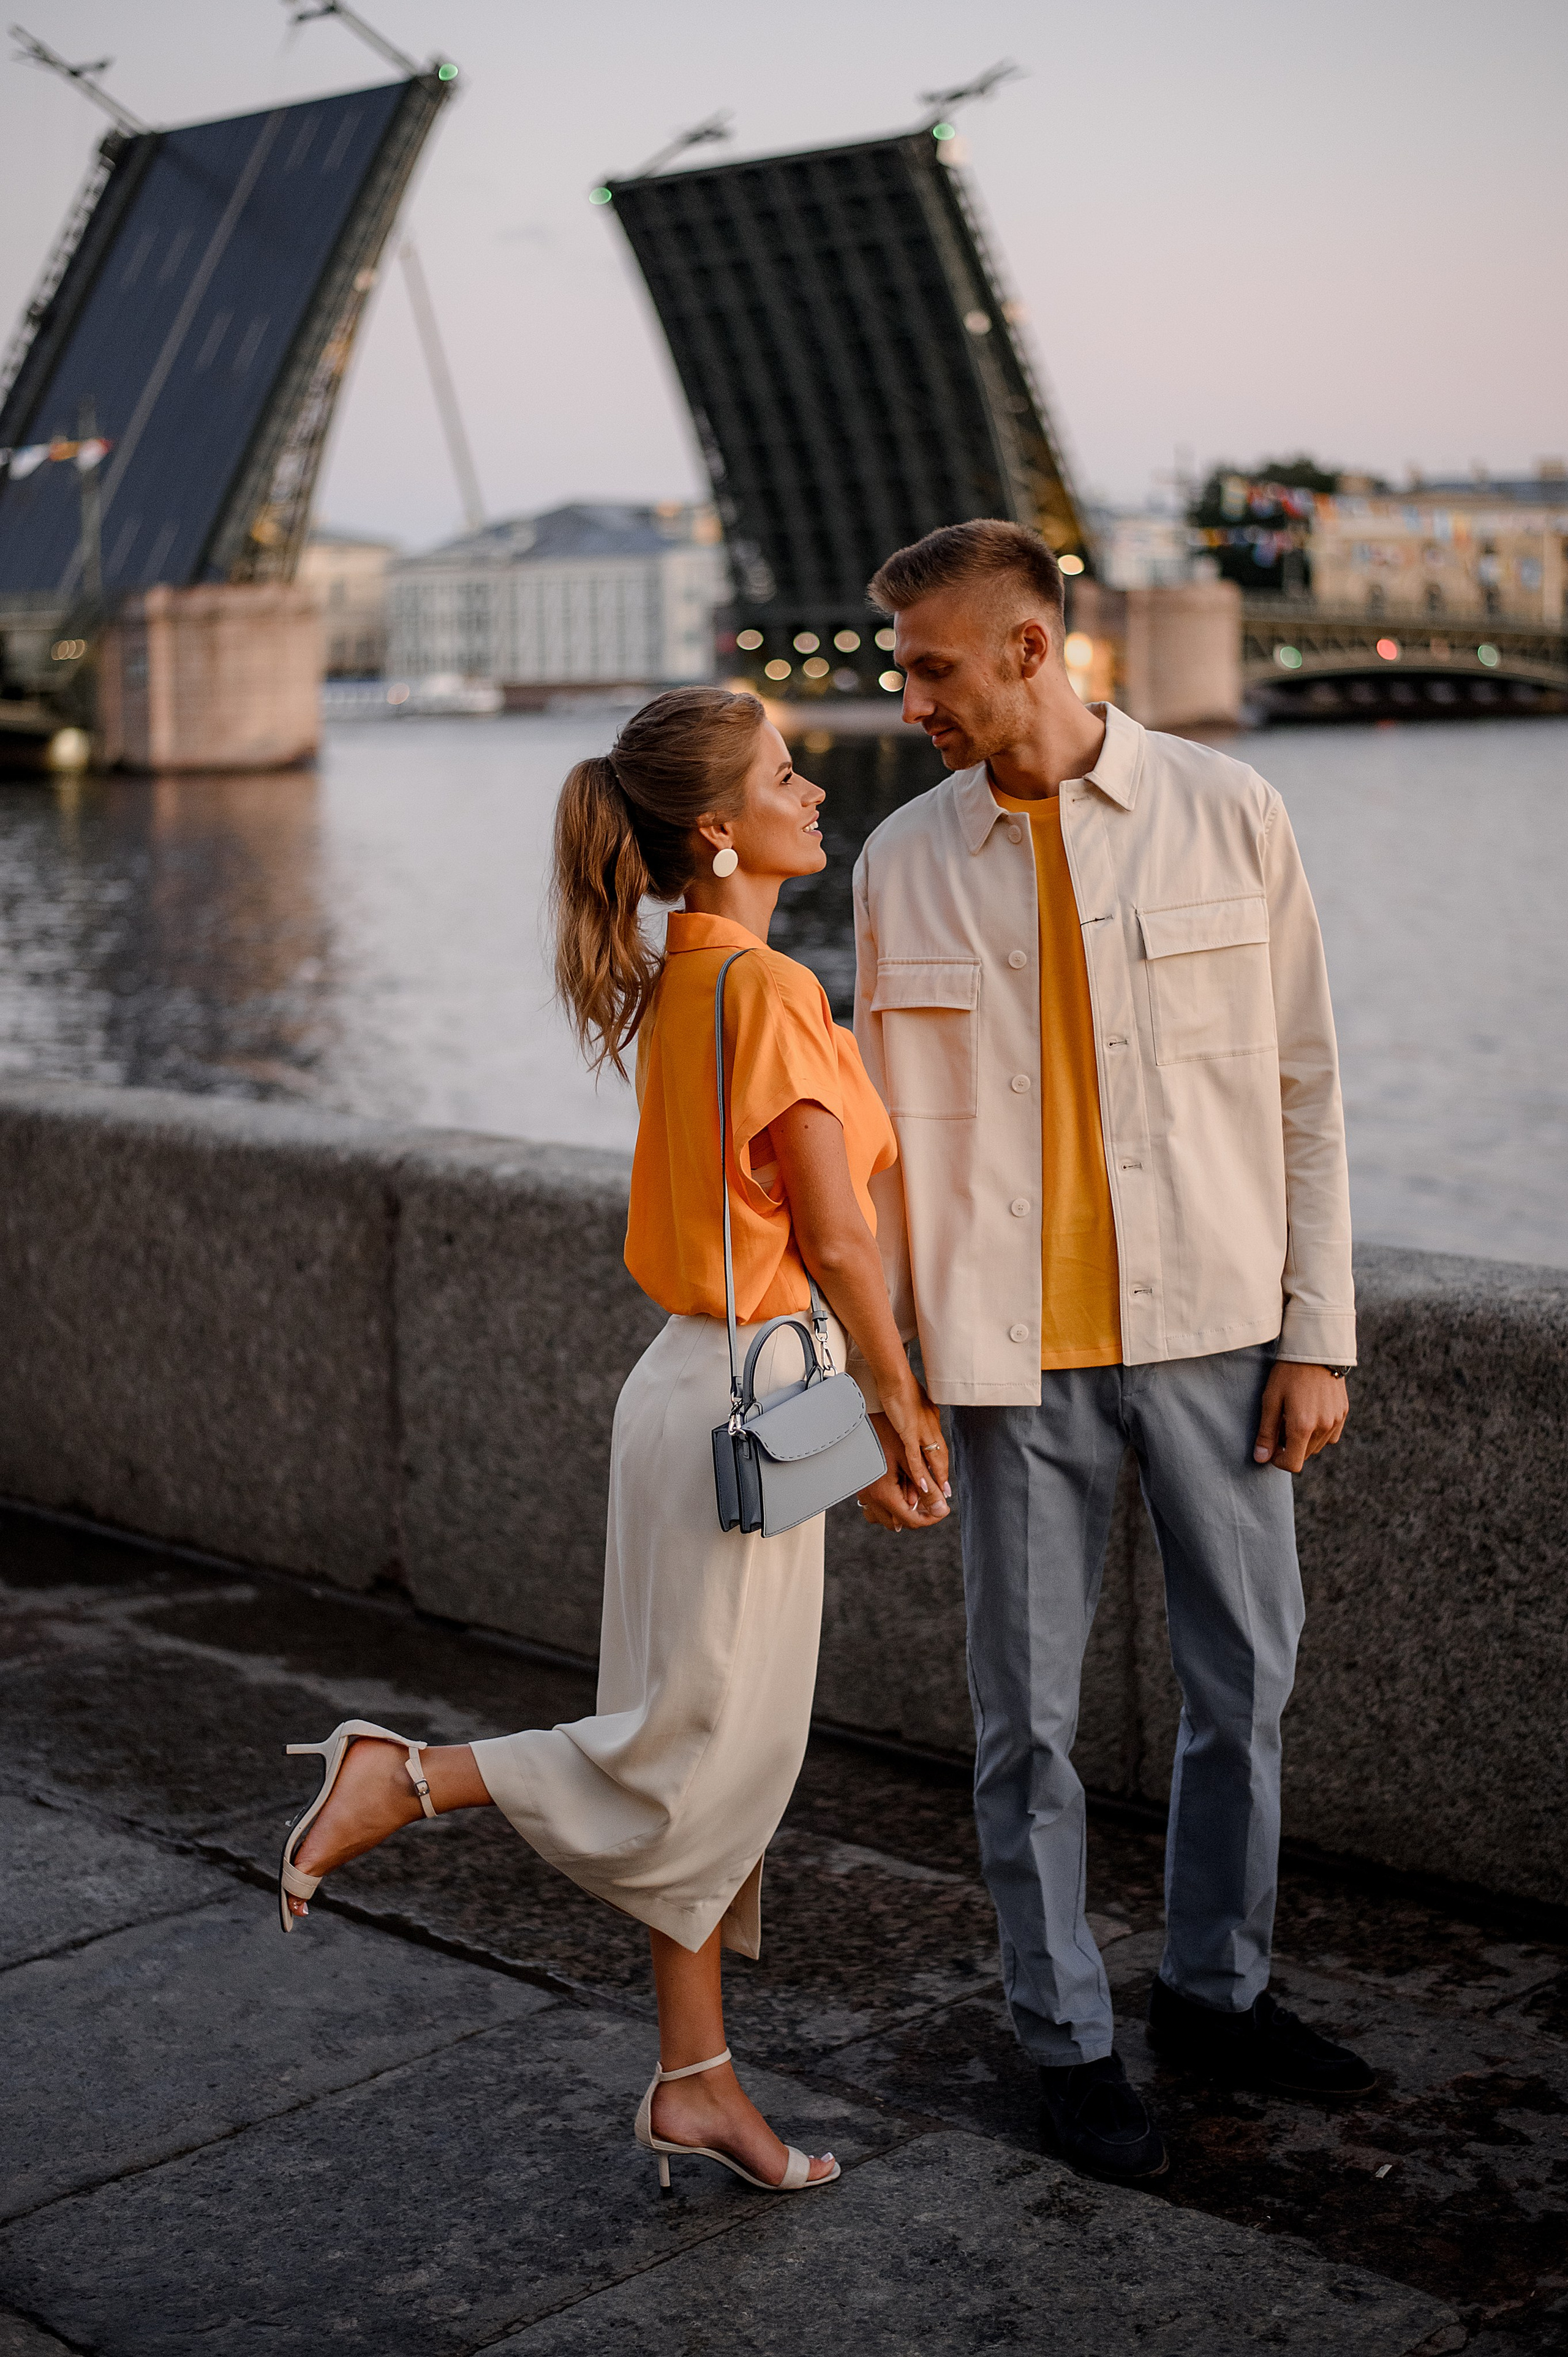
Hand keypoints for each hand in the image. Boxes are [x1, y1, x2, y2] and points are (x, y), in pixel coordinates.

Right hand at [857, 1395, 950, 1532]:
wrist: (864, 1414)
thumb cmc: (887, 1432)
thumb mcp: (911, 1461)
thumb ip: (927, 1488)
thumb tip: (941, 1508)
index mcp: (884, 1494)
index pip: (913, 1520)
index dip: (932, 1517)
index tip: (943, 1507)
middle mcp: (871, 1497)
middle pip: (898, 1523)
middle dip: (917, 1515)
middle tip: (931, 1501)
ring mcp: (863, 1491)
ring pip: (882, 1517)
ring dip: (900, 1512)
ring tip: (915, 1497)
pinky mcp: (861, 1484)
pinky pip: (873, 1505)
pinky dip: (888, 1504)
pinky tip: (899, 1489)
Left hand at [1253, 1362, 1348, 1473]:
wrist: (1315, 1349)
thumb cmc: (1287, 1373)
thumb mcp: (1271, 1400)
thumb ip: (1266, 1432)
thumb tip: (1261, 1458)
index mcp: (1302, 1426)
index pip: (1293, 1463)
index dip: (1278, 1461)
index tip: (1271, 1448)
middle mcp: (1323, 1427)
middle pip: (1304, 1455)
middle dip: (1290, 1447)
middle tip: (1280, 1424)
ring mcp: (1336, 1420)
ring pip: (1318, 1446)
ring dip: (1304, 1440)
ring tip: (1294, 1416)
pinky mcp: (1343, 1412)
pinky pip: (1331, 1435)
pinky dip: (1319, 1432)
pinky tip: (1310, 1414)